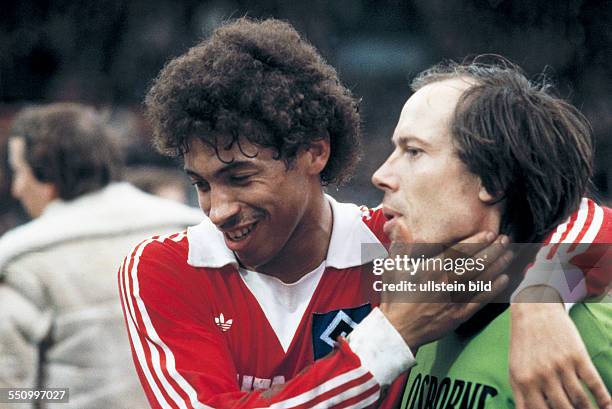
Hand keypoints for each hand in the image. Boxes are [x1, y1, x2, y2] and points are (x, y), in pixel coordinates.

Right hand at [379, 219, 511, 350]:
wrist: (398, 329)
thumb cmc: (395, 296)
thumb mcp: (393, 266)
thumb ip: (400, 243)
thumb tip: (399, 223)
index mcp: (431, 268)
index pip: (460, 251)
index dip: (477, 241)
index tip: (490, 233)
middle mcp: (446, 282)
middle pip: (476, 263)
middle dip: (493, 249)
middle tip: (506, 240)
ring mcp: (455, 299)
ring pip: (482, 279)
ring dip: (498, 265)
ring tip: (509, 255)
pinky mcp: (459, 314)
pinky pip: (481, 299)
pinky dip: (494, 289)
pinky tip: (504, 279)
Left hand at [510, 289, 611, 408]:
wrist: (533, 311)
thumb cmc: (524, 345)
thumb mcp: (516, 370)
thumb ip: (522, 397)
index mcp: (523, 381)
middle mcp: (541, 375)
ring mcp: (560, 365)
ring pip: (580, 401)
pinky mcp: (577, 356)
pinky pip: (595, 384)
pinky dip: (605, 400)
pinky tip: (608, 407)